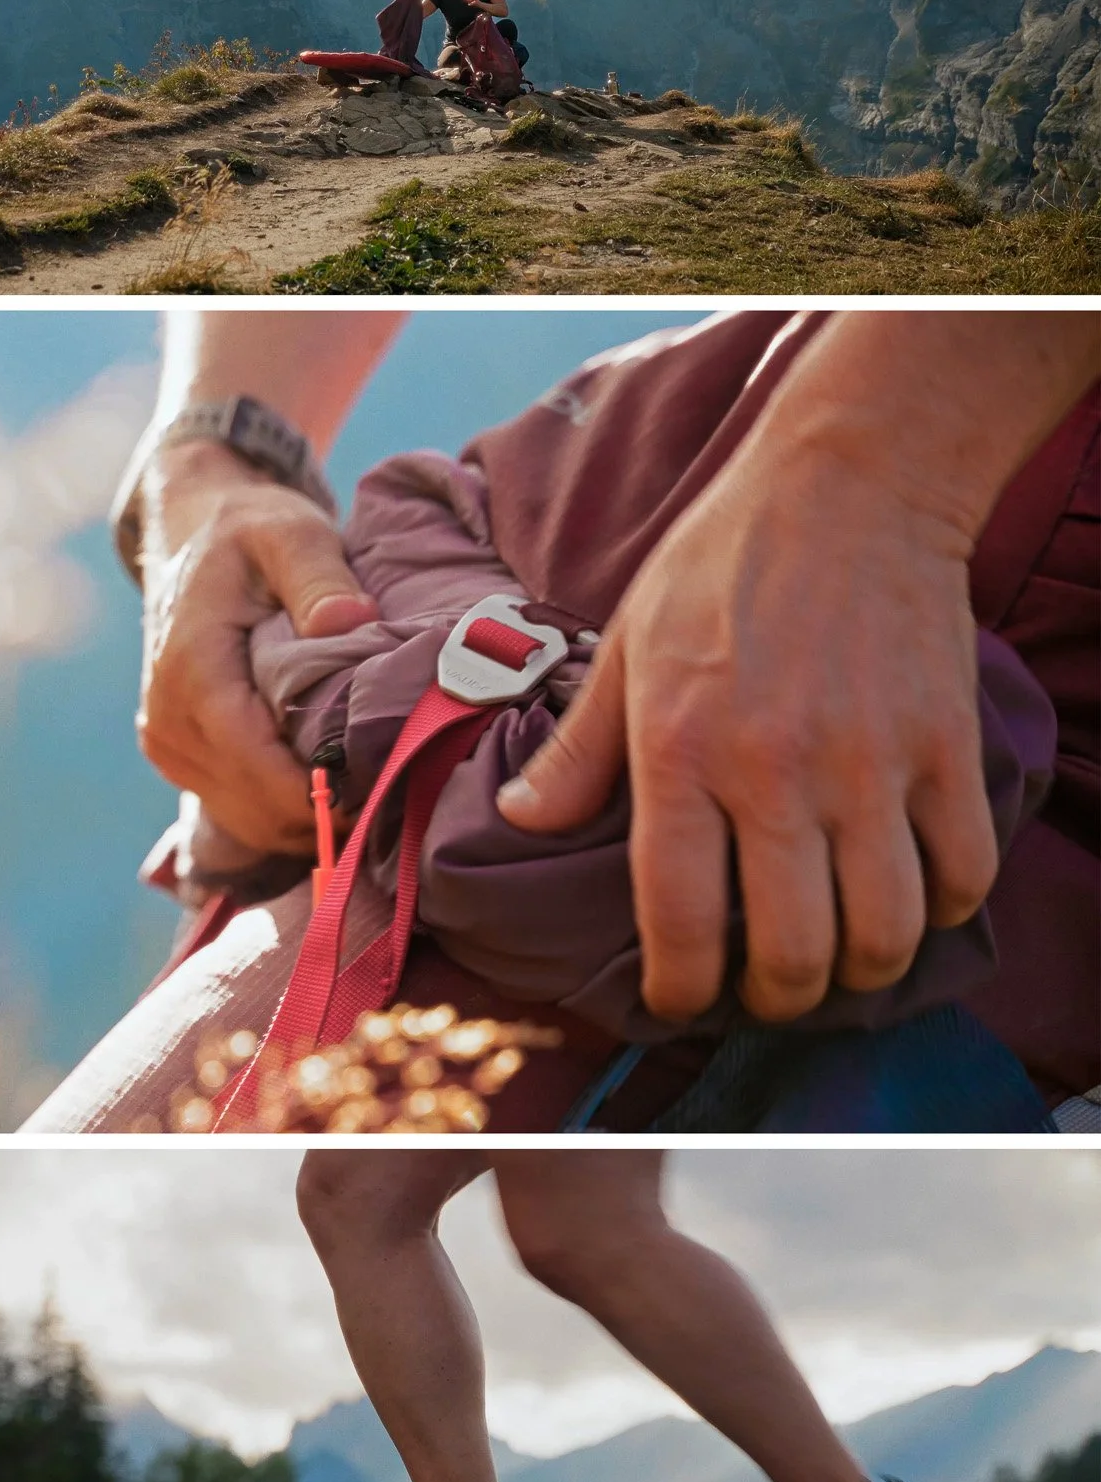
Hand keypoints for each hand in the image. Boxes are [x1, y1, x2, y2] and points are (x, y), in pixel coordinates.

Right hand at [136, 441, 377, 852]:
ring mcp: (169, 746)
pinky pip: (239, 810)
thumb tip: (350, 623)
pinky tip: (335, 786)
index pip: (254, 762)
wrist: (195, 535)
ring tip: (373, 791)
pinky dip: (287, 811)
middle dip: (326, 812)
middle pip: (255, 806)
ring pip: (249, 820)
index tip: (383, 791)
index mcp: (191, 670)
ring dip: (310, 819)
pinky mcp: (180, 758)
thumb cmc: (251, 532)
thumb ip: (319, 576)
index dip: (318, 792)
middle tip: (397, 793)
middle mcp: (169, 720)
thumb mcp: (290, 533)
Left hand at [496, 436, 997, 1022]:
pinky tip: (913, 894)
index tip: (681, 1000)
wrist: (850, 481)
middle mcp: (776, 771)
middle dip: (779, 1000)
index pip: (679, 919)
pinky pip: (962, 871)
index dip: (681, 988)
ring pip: (884, 931)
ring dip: (863, 969)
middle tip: (770, 989)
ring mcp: (871, 764)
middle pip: (794, 952)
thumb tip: (519, 821)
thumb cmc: (723, 559)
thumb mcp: (627, 644)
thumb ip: (580, 748)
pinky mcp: (945, 746)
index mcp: (681, 750)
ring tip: (842, 957)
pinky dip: (943, 905)